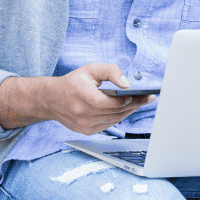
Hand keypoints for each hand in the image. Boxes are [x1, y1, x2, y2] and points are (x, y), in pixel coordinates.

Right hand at [0, 62, 156, 134]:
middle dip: (134, 105)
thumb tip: (127, 84)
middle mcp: (80, 112)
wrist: (51, 100)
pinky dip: (119, 116)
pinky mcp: (86, 130)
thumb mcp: (91, 68)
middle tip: (148, 98)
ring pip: (114, 119)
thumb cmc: (74, 82)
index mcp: (79, 94)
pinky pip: (109, 124)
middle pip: (113, 112)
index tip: (135, 95)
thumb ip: (111, 71)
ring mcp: (83, 124)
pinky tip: (127, 109)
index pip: (104, 102)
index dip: (121, 101)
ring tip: (141, 102)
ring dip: (129, 111)